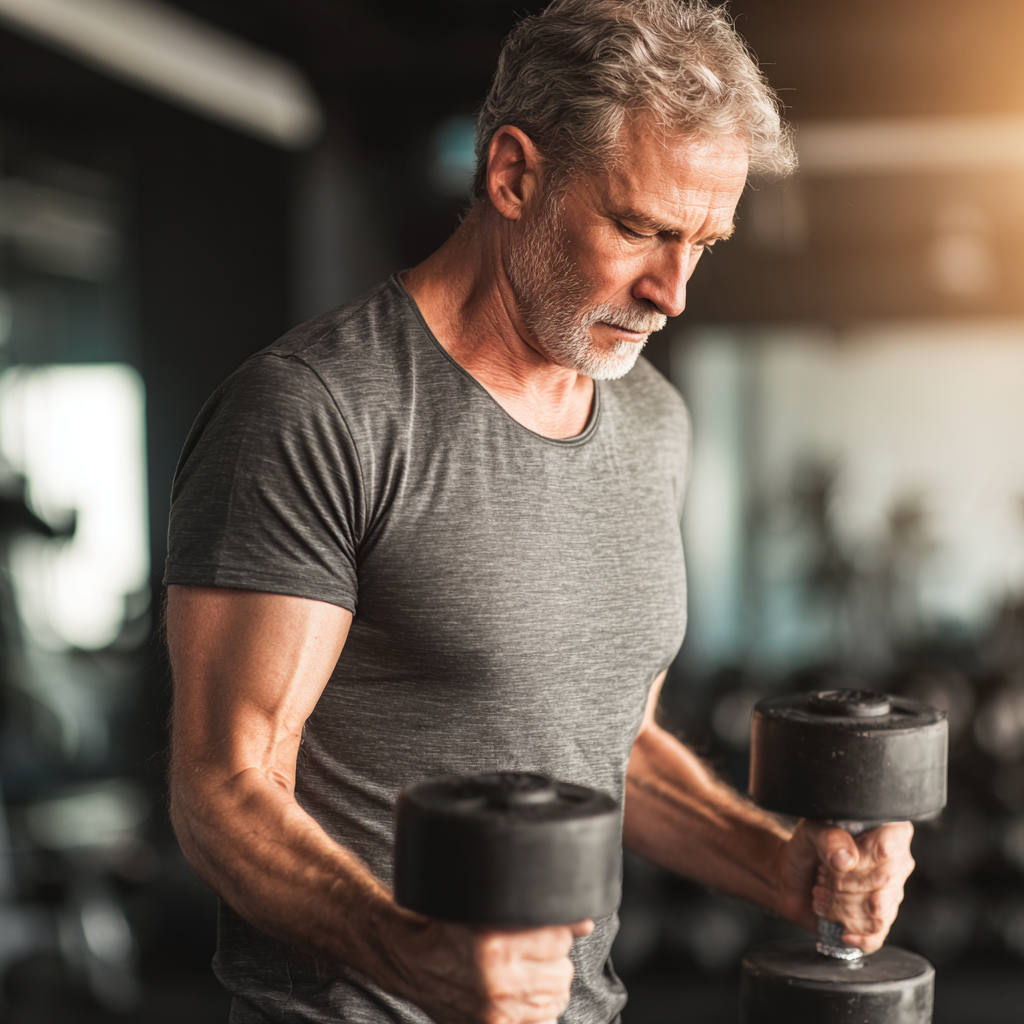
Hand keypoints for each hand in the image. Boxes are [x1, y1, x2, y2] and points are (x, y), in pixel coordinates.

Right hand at [392, 914, 593, 1023]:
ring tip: (527, 969)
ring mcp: (497, 1011)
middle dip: (553, 957)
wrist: (411, 959)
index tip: (540, 928)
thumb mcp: (486, 906)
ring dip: (549, 983)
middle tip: (532, 948)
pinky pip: (543, 1021)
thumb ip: (536, 912)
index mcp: (495, 943)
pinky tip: (525, 994)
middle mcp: (497, 981)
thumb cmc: (449, 926)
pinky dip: (540, 1009)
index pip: (560, 939)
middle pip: (563, 971)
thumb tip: (585, 922)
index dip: (554, 929)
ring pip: (557, 998)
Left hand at [773, 820, 914, 952]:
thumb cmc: (807, 848)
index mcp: (885, 832)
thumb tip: (846, 859)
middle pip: (883, 882)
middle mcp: (895, 863)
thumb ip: (828, 838)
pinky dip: (853, 934)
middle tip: (822, 877)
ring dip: (842, 908)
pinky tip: (839, 927)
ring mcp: (890, 894)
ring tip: (824, 894)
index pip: (887, 848)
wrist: (793, 876)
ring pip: (879, 913)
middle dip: (843, 884)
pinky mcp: (880, 921)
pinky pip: (877, 935)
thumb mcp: (810, 832)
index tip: (835, 863)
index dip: (859, 859)